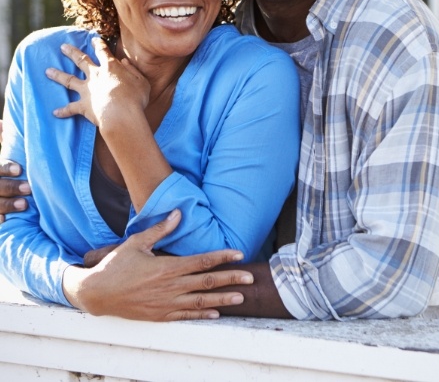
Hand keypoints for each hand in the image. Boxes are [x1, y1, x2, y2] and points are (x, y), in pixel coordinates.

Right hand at [0, 159, 31, 221]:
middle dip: (13, 187)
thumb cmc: (25, 179)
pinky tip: (5, 219)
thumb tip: (45, 156)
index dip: (7, 169)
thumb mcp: (20, 171)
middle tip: (28, 188)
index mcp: (0, 172)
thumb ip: (25, 168)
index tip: (19, 169)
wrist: (12, 195)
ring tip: (24, 204)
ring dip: (9, 204)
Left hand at [46, 38, 149, 128]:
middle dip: (71, 52)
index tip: (93, 39)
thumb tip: (125, 62)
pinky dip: (63, 111)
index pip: (103, 52)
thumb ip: (133, 71)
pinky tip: (55, 112)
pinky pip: (71, 108)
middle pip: (81, 60)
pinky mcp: (83, 106)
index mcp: (111, 67)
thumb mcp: (141, 81)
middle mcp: (96, 76)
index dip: (99, 44)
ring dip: (58, 75)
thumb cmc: (135, 97)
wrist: (121, 114)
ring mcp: (87, 90)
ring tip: (47, 71)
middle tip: (62, 47)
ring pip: (69, 80)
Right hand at [64, 209, 253, 320]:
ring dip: (222, 299)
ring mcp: (166, 303)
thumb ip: (160, 228)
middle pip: (207, 283)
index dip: (222, 257)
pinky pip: (186, 316)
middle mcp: (170, 287)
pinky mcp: (160, 315)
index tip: (238, 254)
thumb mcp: (137, 242)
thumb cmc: (116, 265)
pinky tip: (215, 314)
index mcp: (167, 267)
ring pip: (201, 302)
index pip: (202, 261)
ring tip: (240, 297)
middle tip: (250, 278)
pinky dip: (202, 315)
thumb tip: (178, 213)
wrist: (97, 293)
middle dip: (230, 279)